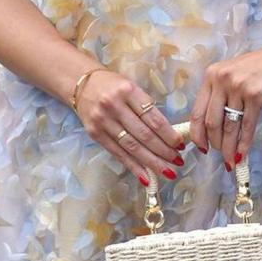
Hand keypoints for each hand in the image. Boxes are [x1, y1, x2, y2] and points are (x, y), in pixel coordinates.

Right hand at [74, 69, 184, 184]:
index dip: (169, 135)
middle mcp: (114, 106)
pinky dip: (134, 167)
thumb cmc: (112, 85)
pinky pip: (118, 153)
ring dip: (152, 162)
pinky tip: (146, 177)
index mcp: (128, 91)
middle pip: (144, 135)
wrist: (80, 83)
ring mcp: (103, 121)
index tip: (181, 145)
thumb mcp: (131, 87)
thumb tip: (168, 134)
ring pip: (132, 147)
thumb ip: (146, 107)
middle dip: (164, 151)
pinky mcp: (95, 134)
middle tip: (178, 162)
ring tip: (167, 172)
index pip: (153, 118)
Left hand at [192, 34, 261, 162]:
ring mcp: (239, 87)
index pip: (197, 111)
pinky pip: (247, 125)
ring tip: (230, 160)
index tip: (200, 148)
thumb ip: (219, 94)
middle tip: (220, 154)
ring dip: (228, 147)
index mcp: (211, 75)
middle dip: (214, 143)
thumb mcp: (233, 75)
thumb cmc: (261, 67)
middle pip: (211, 121)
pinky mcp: (257, 95)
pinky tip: (242, 153)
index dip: (197, 134)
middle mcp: (222, 79)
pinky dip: (244, 143)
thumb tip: (210, 126)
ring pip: (229, 126)